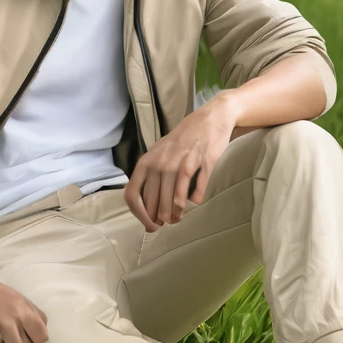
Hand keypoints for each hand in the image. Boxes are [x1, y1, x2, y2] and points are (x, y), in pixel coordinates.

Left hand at [123, 93, 236, 231]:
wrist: (210, 118)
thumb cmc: (183, 139)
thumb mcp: (160, 153)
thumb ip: (152, 174)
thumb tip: (147, 204)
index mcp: (147, 161)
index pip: (132, 195)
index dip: (139, 215)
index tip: (148, 224)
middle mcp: (160, 162)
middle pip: (153, 201)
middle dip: (158, 218)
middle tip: (166, 224)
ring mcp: (180, 162)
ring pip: (173, 199)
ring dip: (175, 213)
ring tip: (178, 218)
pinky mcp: (200, 162)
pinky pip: (195, 190)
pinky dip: (195, 199)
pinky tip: (195, 202)